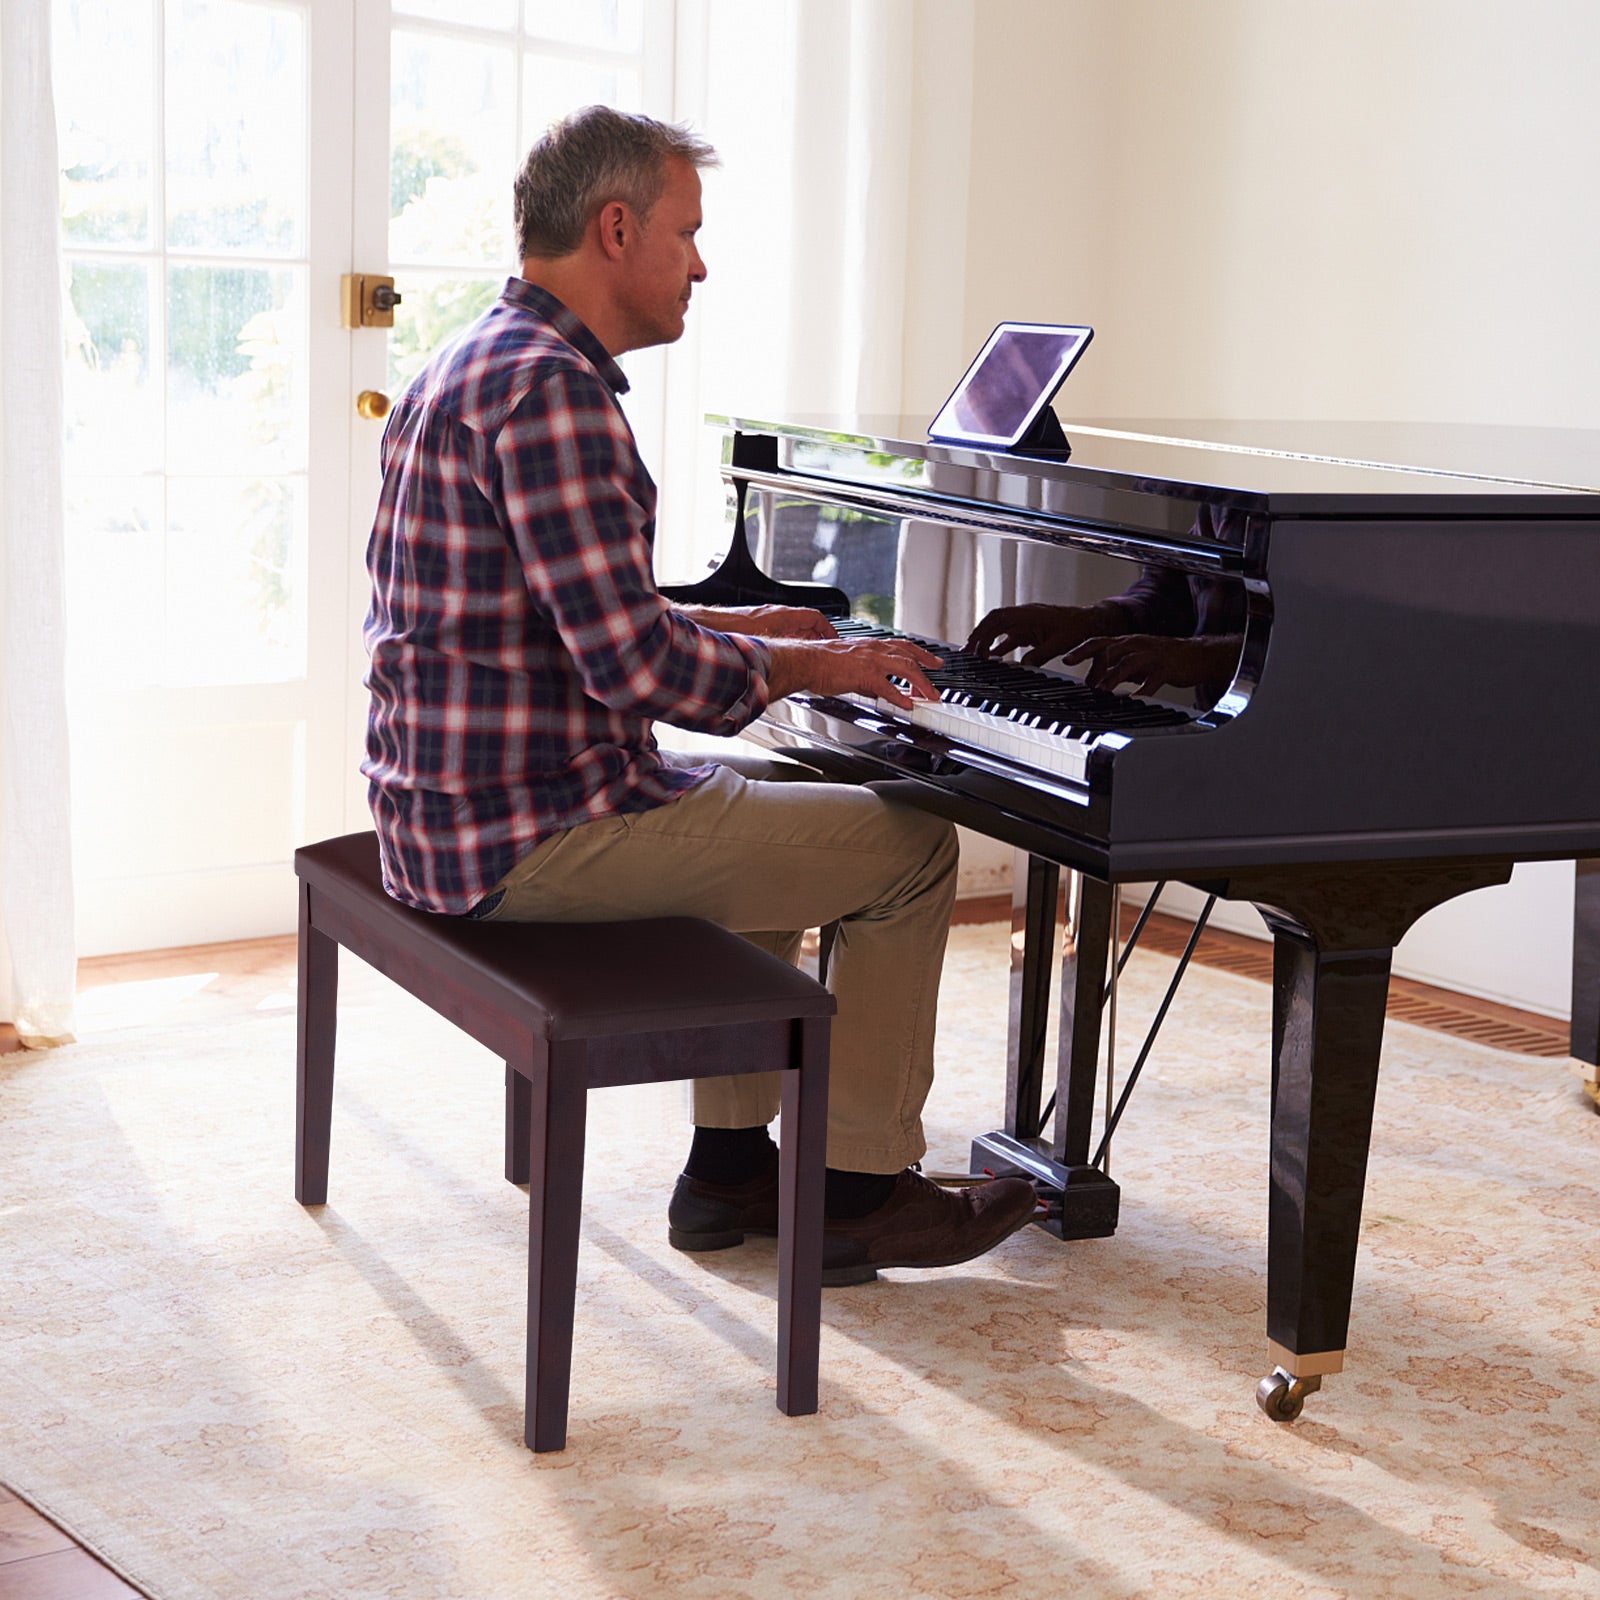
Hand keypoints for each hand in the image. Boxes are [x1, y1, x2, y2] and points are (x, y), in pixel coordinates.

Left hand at [679, 603, 837, 640]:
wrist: (706, 623)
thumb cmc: (730, 629)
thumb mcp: (762, 644)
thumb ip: (779, 655)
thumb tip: (790, 674)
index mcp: (781, 616)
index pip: (815, 617)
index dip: (828, 629)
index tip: (835, 638)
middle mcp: (775, 614)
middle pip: (805, 622)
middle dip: (816, 635)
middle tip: (824, 648)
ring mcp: (765, 617)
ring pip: (791, 625)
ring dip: (801, 637)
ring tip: (807, 651)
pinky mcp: (756, 622)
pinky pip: (779, 628)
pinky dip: (786, 637)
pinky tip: (782, 650)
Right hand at [765, 636, 942, 710]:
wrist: (806, 661)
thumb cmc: (820, 663)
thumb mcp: (849, 666)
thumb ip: (866, 678)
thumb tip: (876, 690)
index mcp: (869, 646)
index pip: (902, 647)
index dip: (920, 654)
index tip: (931, 661)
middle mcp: (874, 649)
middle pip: (910, 656)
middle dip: (928, 667)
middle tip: (938, 678)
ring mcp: (871, 661)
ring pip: (906, 668)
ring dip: (921, 684)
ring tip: (929, 696)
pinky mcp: (865, 674)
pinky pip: (888, 688)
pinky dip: (900, 697)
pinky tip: (907, 705)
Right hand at [966, 604, 1102, 665]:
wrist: (1090, 622)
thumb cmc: (1076, 628)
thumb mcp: (1058, 644)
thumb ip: (1039, 655)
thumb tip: (1022, 667)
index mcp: (1027, 614)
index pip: (997, 619)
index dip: (983, 633)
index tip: (977, 650)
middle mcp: (1023, 616)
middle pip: (992, 623)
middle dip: (978, 637)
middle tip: (967, 653)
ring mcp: (1025, 623)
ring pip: (999, 630)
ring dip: (986, 642)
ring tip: (975, 657)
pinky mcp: (1029, 631)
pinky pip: (1009, 638)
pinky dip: (1000, 648)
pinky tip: (994, 659)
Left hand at [1061, 633, 1237, 695]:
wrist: (1199, 656)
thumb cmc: (1165, 659)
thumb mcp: (1137, 660)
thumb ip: (1117, 667)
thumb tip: (1095, 680)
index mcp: (1128, 642)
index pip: (1100, 642)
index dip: (1082, 650)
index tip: (1065, 659)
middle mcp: (1138, 645)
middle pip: (1109, 647)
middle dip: (1089, 657)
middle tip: (1072, 666)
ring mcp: (1152, 655)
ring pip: (1128, 663)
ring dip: (1112, 676)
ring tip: (1101, 690)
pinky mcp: (1166, 668)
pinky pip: (1152, 681)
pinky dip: (1141, 692)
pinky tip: (1133, 701)